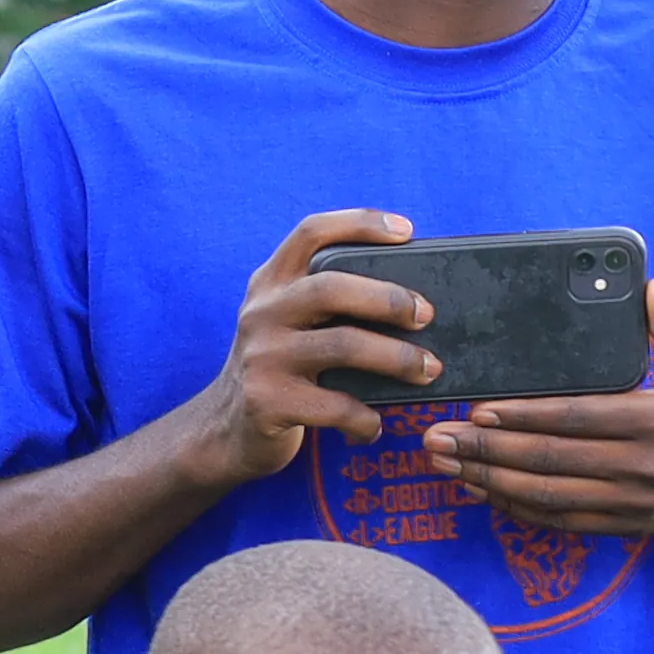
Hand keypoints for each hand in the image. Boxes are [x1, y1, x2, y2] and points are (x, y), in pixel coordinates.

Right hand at [180, 208, 436, 481]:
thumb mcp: (289, 323)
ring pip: (343, 345)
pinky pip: (336, 406)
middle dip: (389, 299)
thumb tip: (416, 299)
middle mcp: (261, 313)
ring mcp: (261, 357)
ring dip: (398, 359)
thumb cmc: (281, 369)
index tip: (406, 231)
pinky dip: (366, 418)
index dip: (360, 223)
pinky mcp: (267, 402)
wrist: (224, 429)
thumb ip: (328, 304)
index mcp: (271, 284)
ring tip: (428, 371)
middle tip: (426, 315)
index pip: (311, 233)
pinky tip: (372, 425)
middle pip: (331, 287)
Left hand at [426, 283, 653, 539]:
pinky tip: (483, 494)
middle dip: (486, 451)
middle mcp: (644, 465)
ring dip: (491, 482)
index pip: (577, 418)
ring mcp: (636, 501)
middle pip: (551, 460)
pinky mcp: (631, 525)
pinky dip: (519, 511)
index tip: (479, 411)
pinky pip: (564, 522)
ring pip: (549, 496)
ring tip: (445, 466)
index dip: (524, 418)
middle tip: (435, 439)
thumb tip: (653, 288)